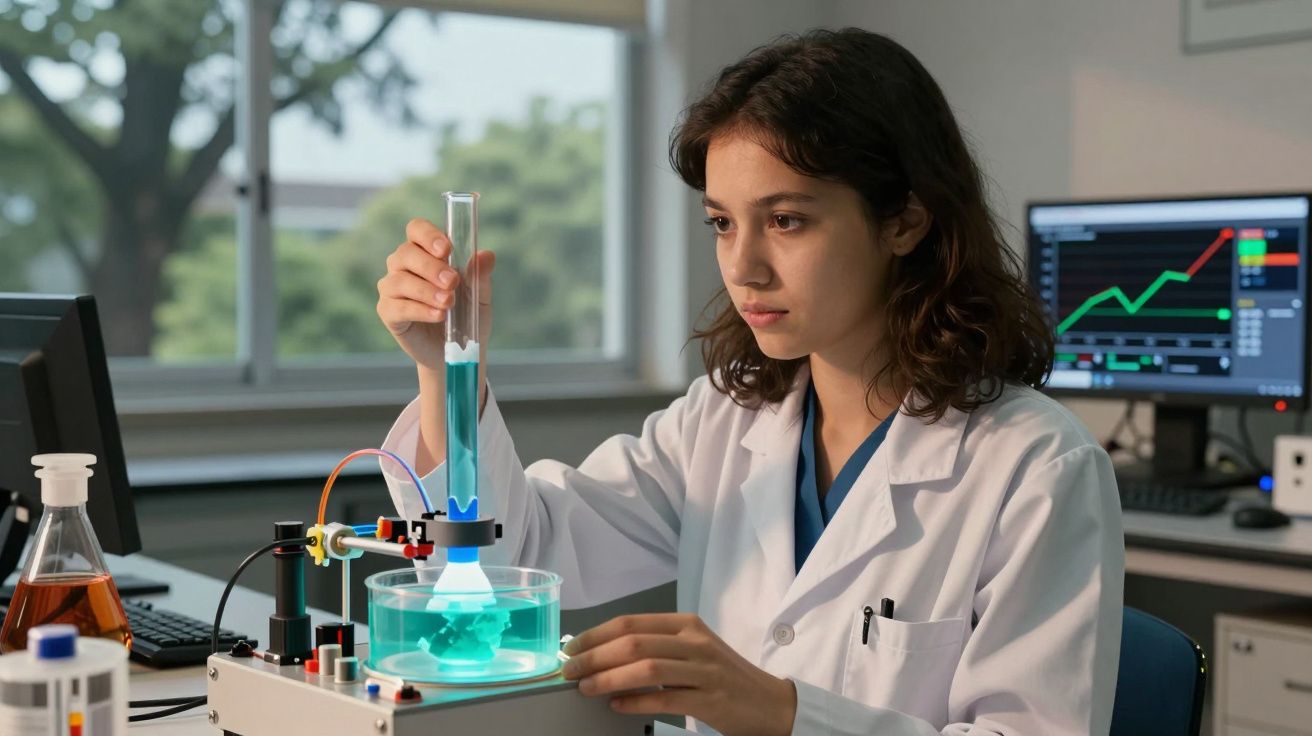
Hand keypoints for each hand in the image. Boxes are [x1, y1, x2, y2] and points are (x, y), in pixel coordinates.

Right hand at [376, 217, 495, 371]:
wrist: (456, 351)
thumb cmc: (466, 315)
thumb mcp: (479, 295)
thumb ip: (480, 275)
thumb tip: (487, 255)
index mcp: (425, 252)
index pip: (416, 229)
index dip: (428, 235)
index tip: (446, 249)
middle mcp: (403, 265)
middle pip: (406, 253)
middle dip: (431, 267)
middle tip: (452, 282)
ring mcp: (392, 287)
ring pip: (400, 280)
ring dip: (426, 291)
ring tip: (448, 303)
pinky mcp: (387, 311)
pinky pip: (397, 306)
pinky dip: (419, 310)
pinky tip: (437, 316)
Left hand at [561, 614, 797, 735]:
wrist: (770, 703)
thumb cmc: (723, 677)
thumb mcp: (691, 652)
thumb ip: (655, 649)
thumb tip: (602, 656)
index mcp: (686, 624)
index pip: (631, 622)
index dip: (596, 634)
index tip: (572, 649)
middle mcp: (695, 641)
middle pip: (634, 642)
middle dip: (594, 656)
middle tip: (569, 671)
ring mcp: (705, 669)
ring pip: (646, 668)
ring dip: (609, 678)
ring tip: (586, 688)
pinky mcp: (711, 699)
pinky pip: (665, 699)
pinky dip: (636, 702)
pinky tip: (617, 706)